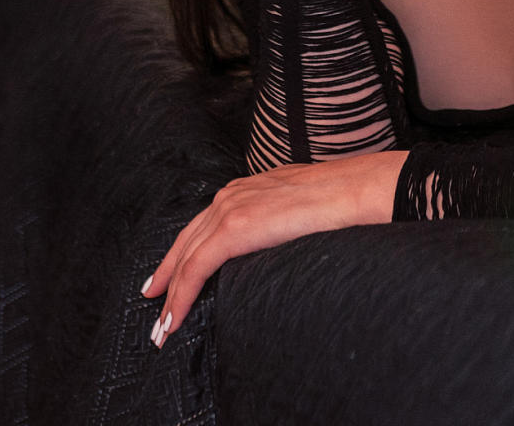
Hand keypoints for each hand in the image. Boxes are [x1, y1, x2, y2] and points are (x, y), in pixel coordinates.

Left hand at [140, 150, 406, 344]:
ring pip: (187, 258)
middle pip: (187, 241)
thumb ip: (280, 219)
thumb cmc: (342, 201)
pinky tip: (173, 319)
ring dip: (172, 295)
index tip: (171, 280)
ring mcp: (231, 208)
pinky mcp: (234, 228)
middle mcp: (232, 195)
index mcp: (248, 188)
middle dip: (168, 277)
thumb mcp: (300, 207)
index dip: (184, 255)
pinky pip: (196, 268)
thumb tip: (279, 240)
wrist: (357, 190)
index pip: (204, 226)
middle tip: (155, 305)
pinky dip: (181, 295)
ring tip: (162, 326)